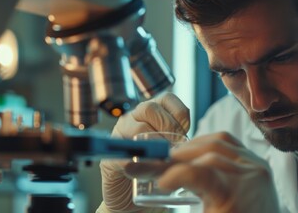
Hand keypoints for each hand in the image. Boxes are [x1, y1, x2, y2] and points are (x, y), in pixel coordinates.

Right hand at [98, 93, 189, 212]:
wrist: (134, 198)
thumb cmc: (157, 170)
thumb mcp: (172, 151)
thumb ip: (179, 141)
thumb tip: (188, 143)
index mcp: (151, 113)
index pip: (167, 99)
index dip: (179, 114)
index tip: (185, 131)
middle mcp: (134, 118)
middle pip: (150, 108)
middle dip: (168, 126)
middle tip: (175, 146)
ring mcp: (120, 136)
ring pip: (136, 126)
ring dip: (154, 141)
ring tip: (163, 156)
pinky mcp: (110, 157)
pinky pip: (122, 152)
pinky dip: (135, 159)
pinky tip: (144, 165)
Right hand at [156, 132, 278, 212]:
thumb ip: (192, 190)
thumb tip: (161, 179)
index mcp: (234, 198)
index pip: (199, 174)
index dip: (175, 174)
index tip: (162, 182)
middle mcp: (249, 177)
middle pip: (208, 152)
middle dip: (182, 155)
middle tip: (164, 164)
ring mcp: (257, 166)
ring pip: (219, 141)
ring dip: (194, 146)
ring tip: (178, 156)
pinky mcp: (258, 161)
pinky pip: (231, 142)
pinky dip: (210, 143)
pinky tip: (197, 150)